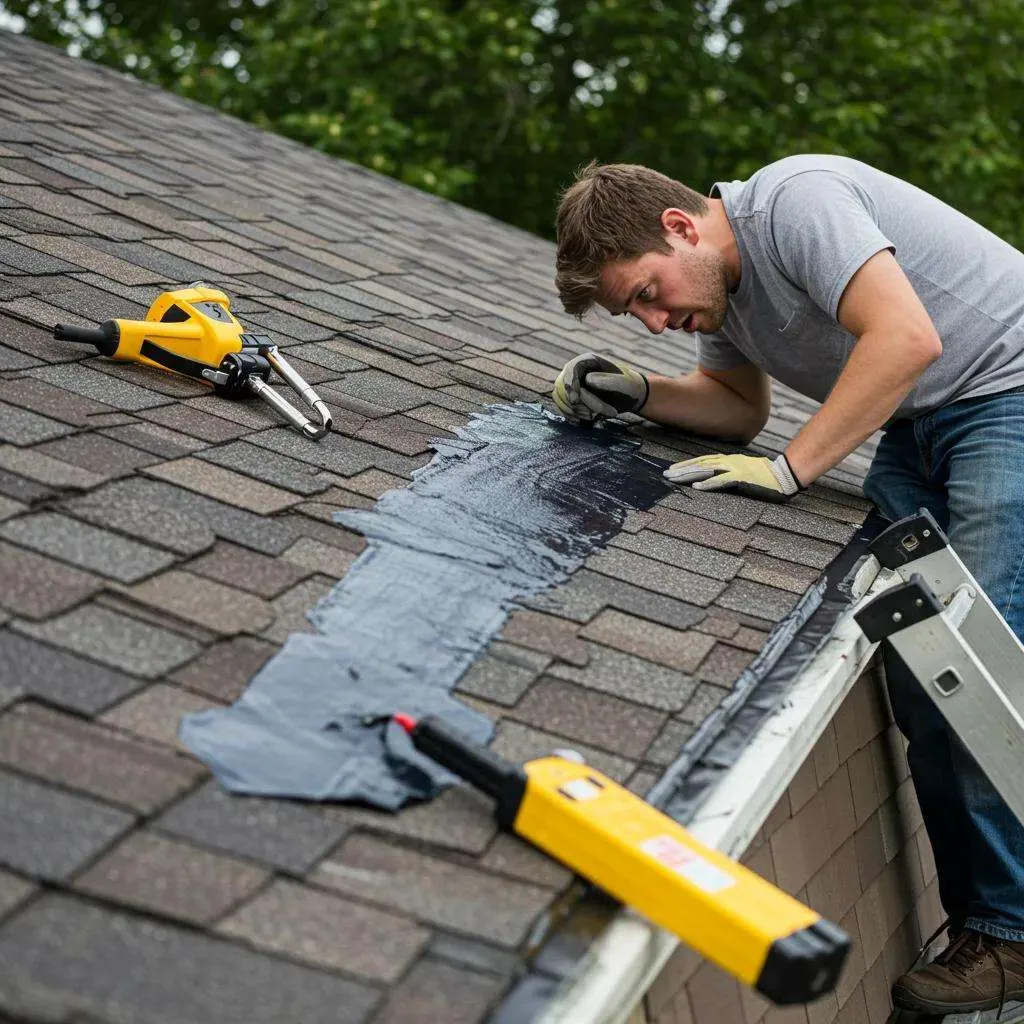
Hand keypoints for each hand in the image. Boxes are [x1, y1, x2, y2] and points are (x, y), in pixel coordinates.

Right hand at [552, 352, 649, 421]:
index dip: (570, 384)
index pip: (571, 370)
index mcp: (587, 361)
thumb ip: (609, 381)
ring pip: (561, 398)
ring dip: (574, 411)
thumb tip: (588, 380)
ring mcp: (571, 384)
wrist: (629, 397)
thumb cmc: (629, 387)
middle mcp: (575, 371)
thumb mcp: (624, 384)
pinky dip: (571, 416)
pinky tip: (584, 421)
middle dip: (576, 403)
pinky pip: (562, 407)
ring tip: (593, 418)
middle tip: (593, 416)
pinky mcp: (570, 397)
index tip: (574, 400)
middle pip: (563, 386)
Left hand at [664, 453, 802, 502]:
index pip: (703, 460)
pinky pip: (721, 481)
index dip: (687, 464)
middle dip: (682, 469)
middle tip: (666, 474)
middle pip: (700, 463)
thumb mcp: (745, 469)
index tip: (673, 469)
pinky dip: (708, 484)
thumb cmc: (766, 474)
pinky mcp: (741, 479)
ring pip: (706, 470)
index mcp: (730, 459)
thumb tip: (718, 474)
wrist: (784, 475)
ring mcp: (734, 469)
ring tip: (673, 479)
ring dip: (688, 475)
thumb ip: (731, 470)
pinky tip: (696, 486)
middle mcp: (729, 461)